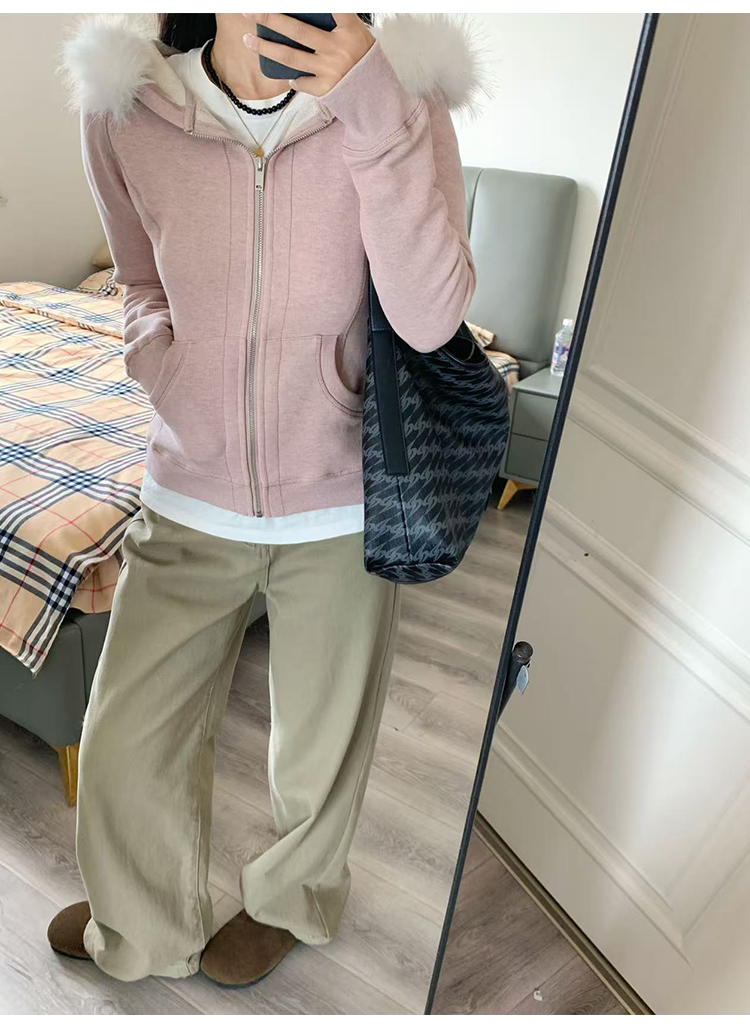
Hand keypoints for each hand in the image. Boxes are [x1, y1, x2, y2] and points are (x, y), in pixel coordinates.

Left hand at [242, 14, 374, 95]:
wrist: (376, 96)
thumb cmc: (363, 59)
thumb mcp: (357, 35)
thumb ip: (337, 23)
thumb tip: (306, 12)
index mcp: (349, 31)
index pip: (335, 8)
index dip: (318, 3)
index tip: (299, 0)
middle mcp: (337, 49)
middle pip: (297, 30)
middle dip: (270, 18)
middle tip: (250, 10)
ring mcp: (329, 70)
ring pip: (290, 57)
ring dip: (265, 48)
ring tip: (248, 40)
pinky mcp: (325, 89)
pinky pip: (300, 82)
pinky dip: (292, 79)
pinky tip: (287, 76)